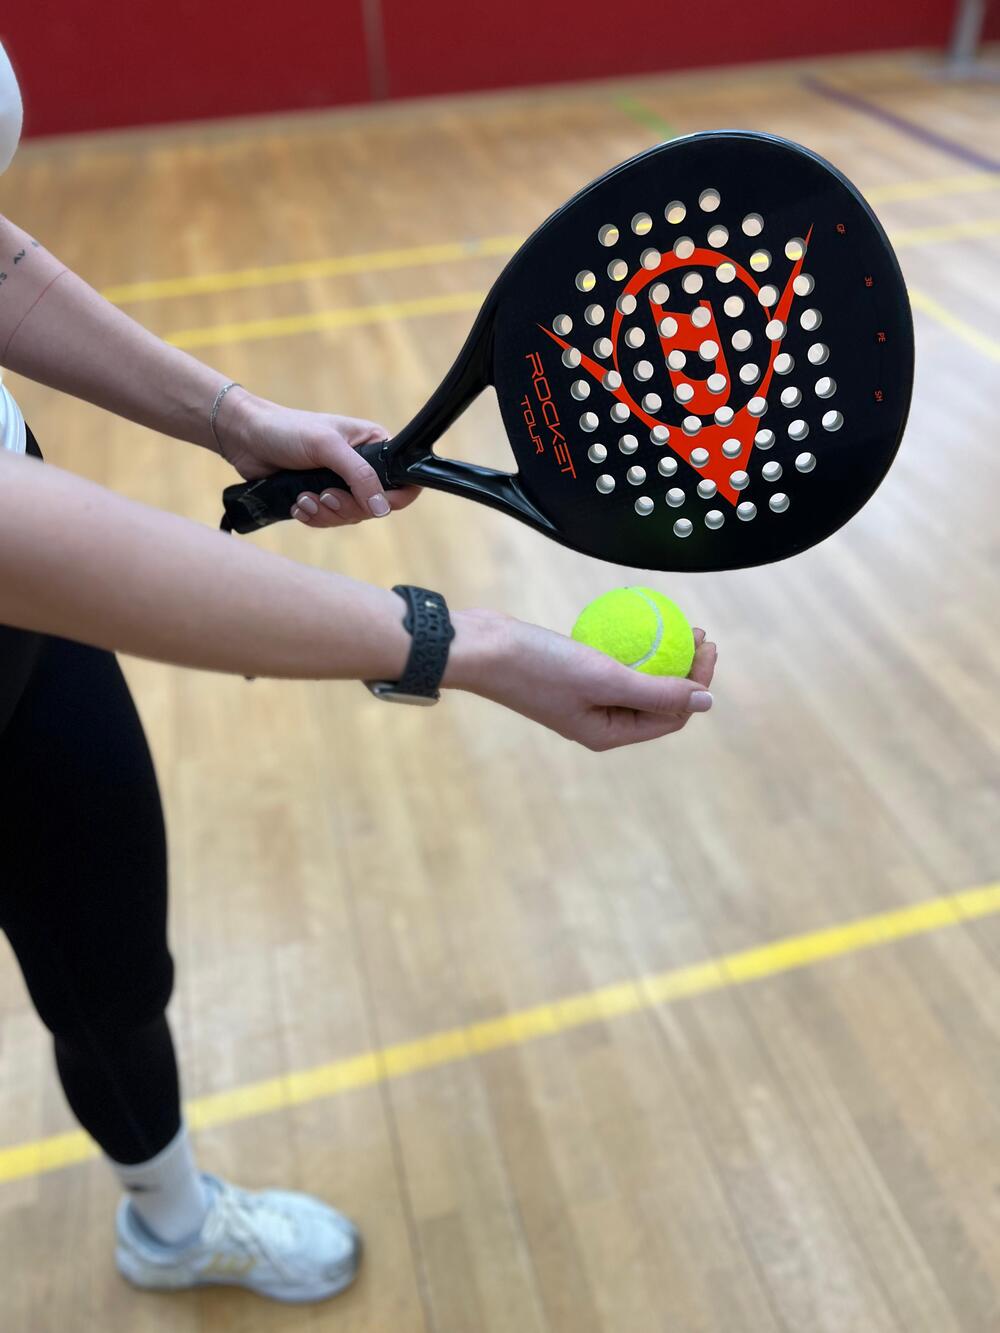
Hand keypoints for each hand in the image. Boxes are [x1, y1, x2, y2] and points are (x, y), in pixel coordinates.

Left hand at [215, 391, 420, 527]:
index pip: (402, 482)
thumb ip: (359, 475)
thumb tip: (382, 508)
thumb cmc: (287, 430)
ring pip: (350, 517)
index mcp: (374, 445)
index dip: (391, 499)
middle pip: (374, 507)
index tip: (369, 504)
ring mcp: (341, 483)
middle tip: (324, 495)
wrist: (246, 437)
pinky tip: (297, 503)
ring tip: (303, 497)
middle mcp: (362, 466)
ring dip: (325, 513)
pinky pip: (328, 521)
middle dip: (346, 507)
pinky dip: (313, 517)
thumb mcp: (327, 447)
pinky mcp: (320, 497)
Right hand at [447, 611, 716, 749]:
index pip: (672, 715)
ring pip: (638, 680)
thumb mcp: (604, 678)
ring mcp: (585, 700)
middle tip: (698, 632)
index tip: (705, 645)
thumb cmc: (539, 667)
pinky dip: (632, 647)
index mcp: (609, 734)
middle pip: (658, 699)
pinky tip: (639, 621)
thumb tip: (706, 702)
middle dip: (684, 668)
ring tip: (678, 624)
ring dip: (662, 655)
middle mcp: (600, 722)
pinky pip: (614, 664)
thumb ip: (657, 691)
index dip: (697, 683)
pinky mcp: (572, 676)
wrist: (480, 649)